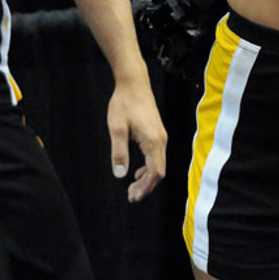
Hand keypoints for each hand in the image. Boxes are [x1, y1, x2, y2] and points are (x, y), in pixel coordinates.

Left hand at [107, 76, 166, 202]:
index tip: (133, 196)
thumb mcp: (117, 128)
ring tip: (132, 188)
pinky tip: (136, 171)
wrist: (134, 83)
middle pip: (159, 171)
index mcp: (153, 141)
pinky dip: (148, 168)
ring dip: (146, 178)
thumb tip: (120, 175)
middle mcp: (161, 140)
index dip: (146, 187)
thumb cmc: (124, 103)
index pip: (156, 172)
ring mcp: (161, 135)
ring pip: (158, 164)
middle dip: (146, 186)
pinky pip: (156, 156)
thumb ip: (119, 152)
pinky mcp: (157, 132)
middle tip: (130, 196)